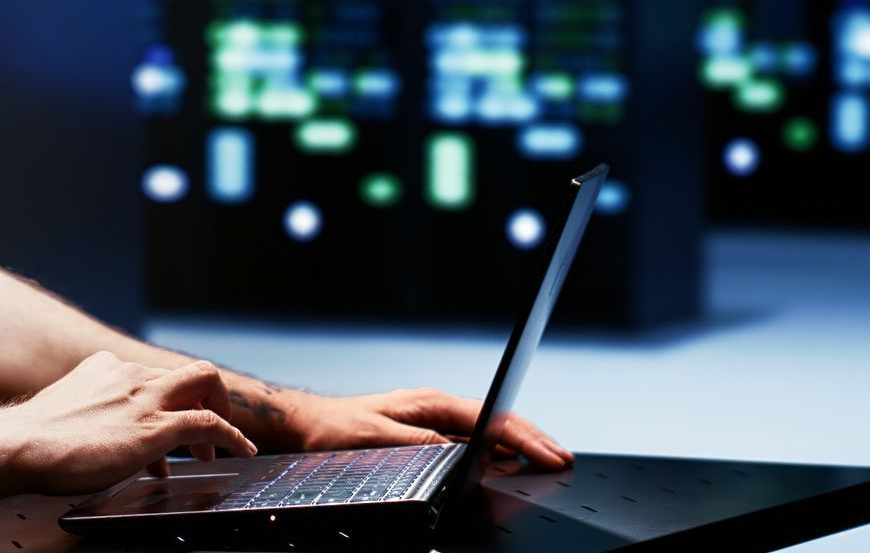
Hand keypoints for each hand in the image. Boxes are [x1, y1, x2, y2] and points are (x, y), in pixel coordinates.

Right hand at [7, 352, 257, 494]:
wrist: (21, 446)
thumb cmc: (34, 441)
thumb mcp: (69, 415)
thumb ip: (94, 419)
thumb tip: (112, 442)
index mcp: (105, 369)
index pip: (152, 377)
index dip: (166, 403)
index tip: (164, 429)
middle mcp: (129, 375)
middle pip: (186, 372)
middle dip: (205, 398)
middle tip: (204, 430)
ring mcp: (144, 397)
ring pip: (204, 383)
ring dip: (219, 413)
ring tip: (220, 446)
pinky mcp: (155, 425)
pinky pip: (208, 423)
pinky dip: (230, 435)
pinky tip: (239, 450)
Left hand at [278, 388, 571, 469]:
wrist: (307, 426)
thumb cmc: (335, 430)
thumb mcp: (378, 438)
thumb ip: (422, 445)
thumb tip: (461, 453)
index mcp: (432, 403)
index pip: (490, 418)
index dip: (522, 436)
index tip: (546, 452)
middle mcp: (438, 409)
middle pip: (497, 422)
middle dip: (533, 439)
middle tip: (562, 459)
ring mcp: (435, 422)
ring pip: (488, 432)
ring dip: (519, 447)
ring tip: (549, 461)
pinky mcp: (429, 436)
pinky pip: (472, 444)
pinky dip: (497, 454)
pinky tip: (511, 466)